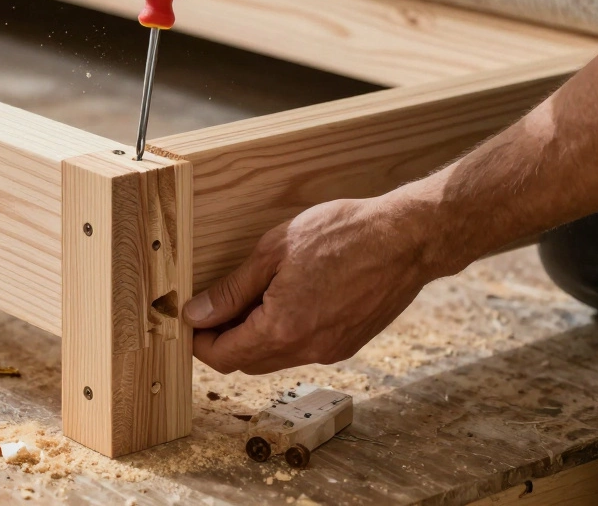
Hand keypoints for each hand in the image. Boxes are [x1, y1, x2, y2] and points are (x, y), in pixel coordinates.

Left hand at [182, 196, 457, 373]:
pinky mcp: (348, 344)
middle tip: (214, 307)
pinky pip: (302, 349)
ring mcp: (331, 351)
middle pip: (247, 363)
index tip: (191, 320)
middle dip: (224, 341)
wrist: (407, 240)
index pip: (223, 356)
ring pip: (275, 357)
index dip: (199, 341)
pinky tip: (285, 300)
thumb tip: (198, 312)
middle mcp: (307, 350)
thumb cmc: (344, 234)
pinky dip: (284, 334)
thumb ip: (233, 288)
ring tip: (250, 298)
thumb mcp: (274, 250)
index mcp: (282, 329)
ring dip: (254, 337)